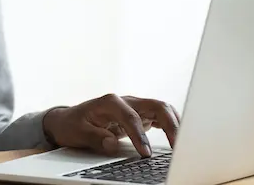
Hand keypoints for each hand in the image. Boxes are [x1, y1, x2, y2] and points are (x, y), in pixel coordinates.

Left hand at [42, 94, 179, 157]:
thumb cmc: (73, 124)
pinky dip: (172, 125)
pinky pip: (161, 116)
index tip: (146, 154)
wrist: (69, 119)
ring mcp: (135, 106)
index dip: (140, 135)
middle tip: (178, 146)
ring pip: (162, 109)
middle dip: (170, 124)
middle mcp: (126, 100)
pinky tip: (179, 138)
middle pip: (155, 105)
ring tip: (184, 144)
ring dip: (175, 123)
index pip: (131, 117)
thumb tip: (111, 143)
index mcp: (110, 102)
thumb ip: (94, 137)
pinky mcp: (140, 115)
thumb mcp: (77, 132)